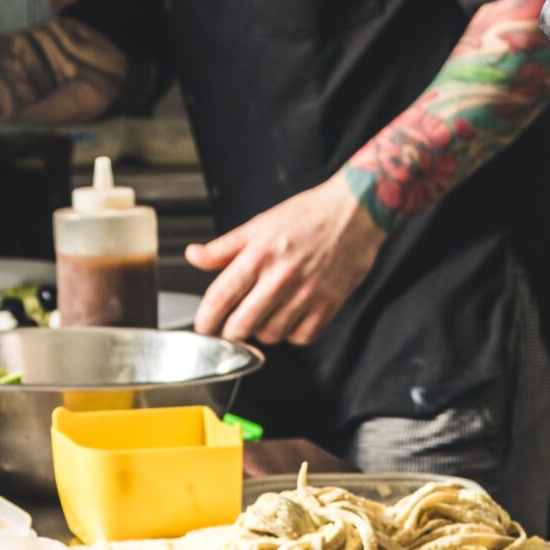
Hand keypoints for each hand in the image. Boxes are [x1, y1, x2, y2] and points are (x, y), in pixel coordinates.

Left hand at [187, 179, 386, 345]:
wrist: (355, 212)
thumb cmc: (308, 216)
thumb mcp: (259, 225)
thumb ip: (223, 247)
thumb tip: (193, 256)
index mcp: (258, 256)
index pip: (220, 299)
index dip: (205, 320)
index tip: (204, 327)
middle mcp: (280, 278)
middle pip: (242, 326)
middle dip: (230, 333)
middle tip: (231, 328)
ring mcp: (306, 294)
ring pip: (270, 335)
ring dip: (262, 331)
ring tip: (265, 315)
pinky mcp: (329, 305)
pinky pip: (301, 337)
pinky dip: (292, 334)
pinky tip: (291, 317)